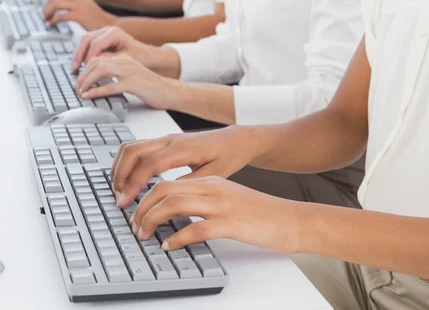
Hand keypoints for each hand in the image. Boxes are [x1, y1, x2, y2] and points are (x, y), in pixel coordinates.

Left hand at [43, 0, 117, 30]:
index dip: (47, 3)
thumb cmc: (94, 17)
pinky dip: (53, 21)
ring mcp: (78, 5)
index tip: (46, 11)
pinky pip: (60, 17)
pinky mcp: (79, 16)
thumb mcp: (81, 5)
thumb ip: (69, 0)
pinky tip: (52, 25)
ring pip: (55, 5)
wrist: (108, 24)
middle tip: (44, 17)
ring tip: (47, 20)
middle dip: (46, 8)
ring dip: (48, 13)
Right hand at [71, 27, 157, 72]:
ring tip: (74, 69)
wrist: (147, 54)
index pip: (95, 44)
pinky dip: (82, 54)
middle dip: (79, 55)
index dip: (89, 58)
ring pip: (84, 41)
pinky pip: (87, 44)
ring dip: (78, 55)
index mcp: (114, 33)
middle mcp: (107, 30)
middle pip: (86, 39)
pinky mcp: (101, 38)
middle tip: (74, 70)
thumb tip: (94, 62)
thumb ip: (109, 59)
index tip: (85, 71)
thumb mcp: (125, 60)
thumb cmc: (140, 57)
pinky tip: (79, 65)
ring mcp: (103, 32)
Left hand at [75, 54, 179, 108]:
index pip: (98, 58)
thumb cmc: (152, 88)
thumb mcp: (131, 77)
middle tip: (76, 87)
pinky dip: (97, 91)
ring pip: (100, 71)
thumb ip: (117, 76)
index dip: (85, 68)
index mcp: (124, 58)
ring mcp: (129, 72)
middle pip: (96, 62)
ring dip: (86, 81)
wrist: (170, 91)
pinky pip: (110, 86)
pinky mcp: (133, 84)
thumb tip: (98, 83)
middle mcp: (125, 62)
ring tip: (80, 91)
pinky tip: (89, 96)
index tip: (79, 80)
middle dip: (82, 75)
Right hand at [110, 127, 259, 206]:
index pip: (148, 165)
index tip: (126, 203)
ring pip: (131, 147)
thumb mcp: (214, 175)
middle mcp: (170, 140)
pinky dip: (127, 162)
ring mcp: (165, 138)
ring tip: (119, 190)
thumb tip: (166, 195)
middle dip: (120, 175)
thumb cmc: (229, 155)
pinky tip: (128, 179)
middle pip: (132, 151)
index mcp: (182, 148)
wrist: (236, 140)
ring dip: (120, 167)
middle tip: (118, 198)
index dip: (133, 185)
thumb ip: (189, 183)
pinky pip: (138, 147)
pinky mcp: (164, 141)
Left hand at [131, 176, 302, 254]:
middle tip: (134, 227)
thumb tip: (175, 216)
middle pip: (164, 190)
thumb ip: (202, 202)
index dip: (145, 199)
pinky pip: (196, 229)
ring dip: (152, 221)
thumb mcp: (227, 199)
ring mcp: (222, 205)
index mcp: (210, 181)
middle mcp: (213, 188)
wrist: (294, 219)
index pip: (167, 183)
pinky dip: (177, 238)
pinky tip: (169, 246)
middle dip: (142, 209)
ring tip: (145, 236)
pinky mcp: (232, 224)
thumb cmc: (261, 213)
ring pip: (174, 205)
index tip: (137, 214)